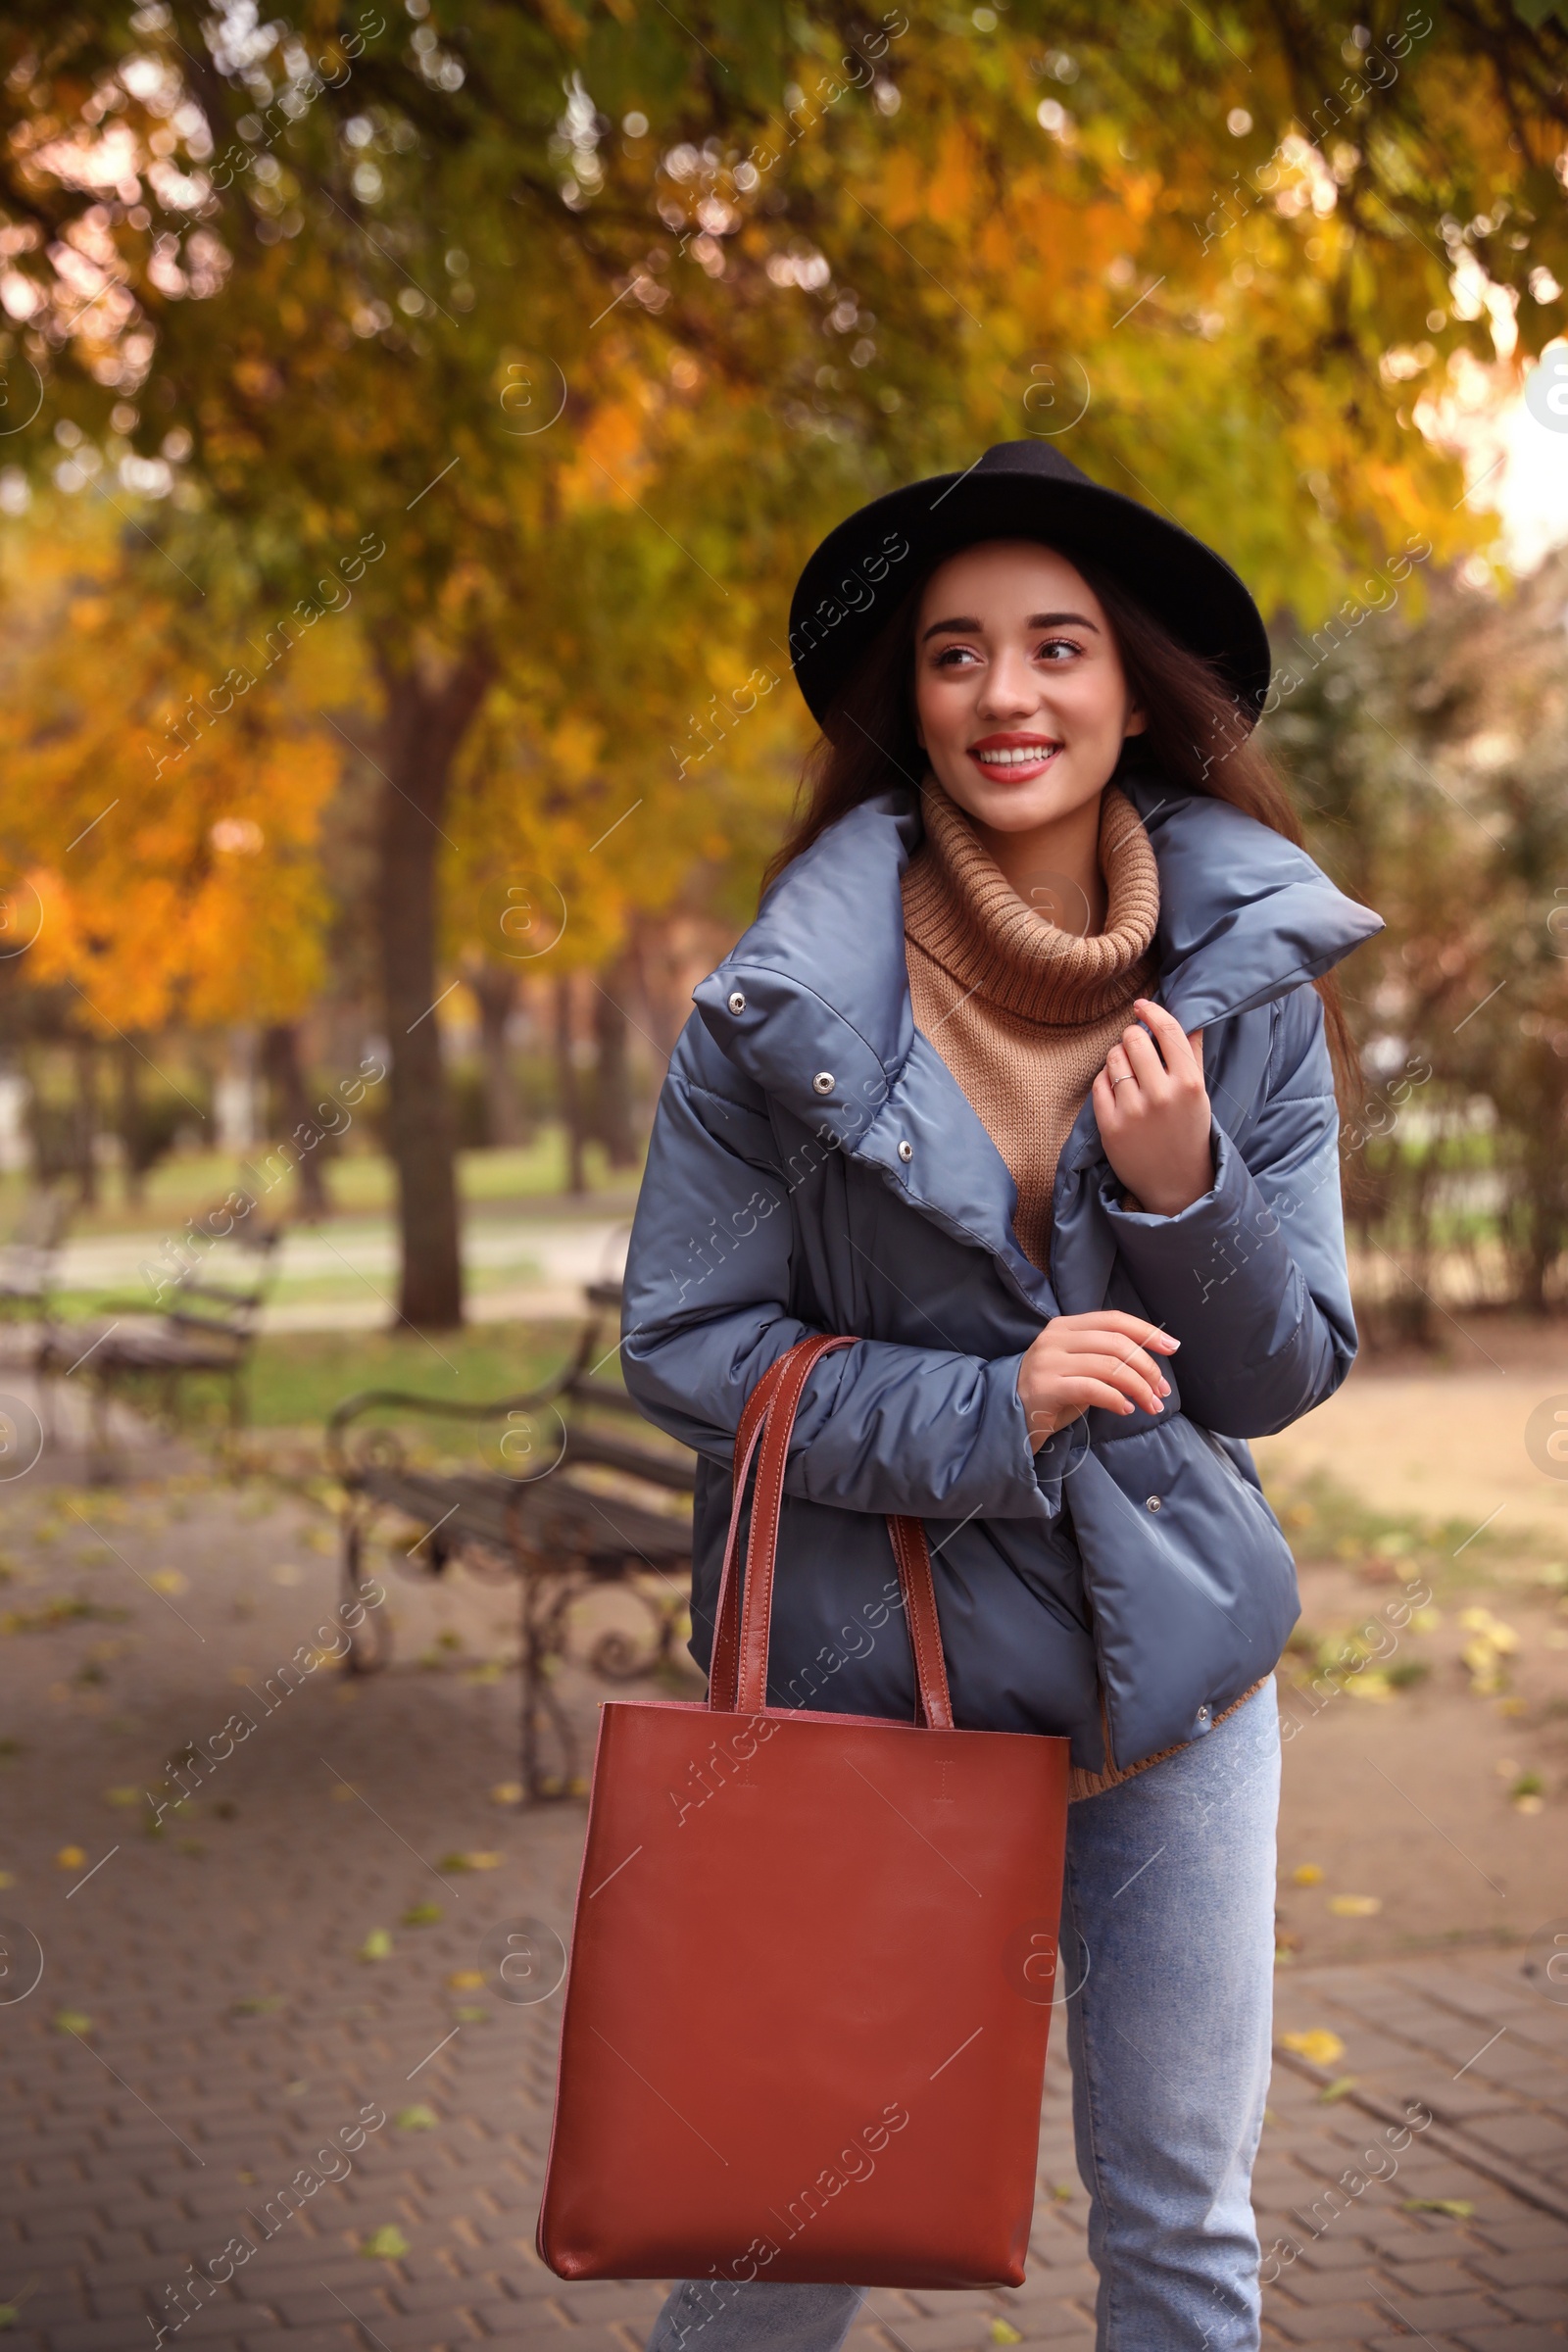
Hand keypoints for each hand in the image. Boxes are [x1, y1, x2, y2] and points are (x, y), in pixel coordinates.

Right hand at [1016, 1311, 1180, 1446]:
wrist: (1007, 1417)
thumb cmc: (1052, 1393)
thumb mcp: (1078, 1366)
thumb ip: (1104, 1357)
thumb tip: (1149, 1362)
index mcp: (1066, 1326)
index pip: (1114, 1320)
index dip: (1147, 1331)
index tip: (1172, 1347)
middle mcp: (1055, 1338)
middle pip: (1116, 1343)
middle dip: (1147, 1367)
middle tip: (1161, 1390)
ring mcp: (1048, 1361)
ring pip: (1109, 1366)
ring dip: (1138, 1387)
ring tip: (1150, 1405)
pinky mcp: (1045, 1387)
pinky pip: (1093, 1388)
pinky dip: (1116, 1399)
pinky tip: (1126, 1409)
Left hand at [1092, 997, 1213, 1217]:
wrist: (1177, 1184)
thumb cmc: (1189, 1131)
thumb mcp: (1199, 1093)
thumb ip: (1192, 1053)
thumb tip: (1189, 1013)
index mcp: (1189, 1083)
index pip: (1168, 1030)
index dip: (1151, 1011)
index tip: (1141, 1006)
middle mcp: (1162, 1095)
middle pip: (1134, 1040)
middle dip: (1132, 1037)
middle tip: (1135, 1047)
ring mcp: (1134, 1112)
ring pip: (1113, 1059)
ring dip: (1117, 1058)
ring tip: (1128, 1073)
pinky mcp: (1111, 1127)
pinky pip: (1099, 1084)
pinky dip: (1105, 1081)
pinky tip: (1117, 1091)